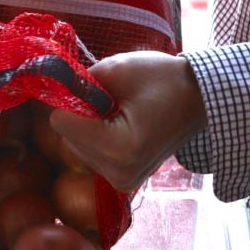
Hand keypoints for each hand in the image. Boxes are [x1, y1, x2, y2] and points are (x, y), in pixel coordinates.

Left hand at [48, 52, 207, 191]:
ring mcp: (122, 181)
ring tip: (121, 115)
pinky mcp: (123, 181)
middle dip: (82, 116)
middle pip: (67, 139)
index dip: (74, 99)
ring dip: (89, 128)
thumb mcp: (118, 68)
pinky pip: (91, 156)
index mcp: (120, 147)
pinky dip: (98, 139)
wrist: (199, 99)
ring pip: (76, 148)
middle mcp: (120, 173)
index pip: (60, 122)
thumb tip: (50, 91)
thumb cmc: (163, 78)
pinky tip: (123, 128)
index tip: (100, 91)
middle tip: (115, 102)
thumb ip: (79, 82)